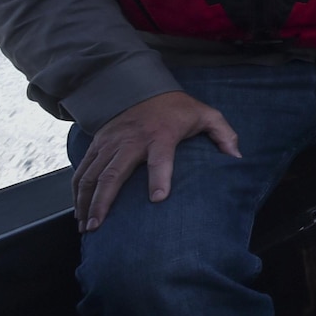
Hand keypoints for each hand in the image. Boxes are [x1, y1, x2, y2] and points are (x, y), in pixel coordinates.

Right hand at [73, 91, 241, 231]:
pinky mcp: (97, 144)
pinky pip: (83, 169)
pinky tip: (78, 210)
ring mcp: (111, 142)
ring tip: (86, 227)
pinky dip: (77, 191)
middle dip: (104, 201)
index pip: (161, 158)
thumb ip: (224, 135)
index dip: (160, 178)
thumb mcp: (206, 115)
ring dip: (86, 201)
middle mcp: (132, 140)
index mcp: (161, 134)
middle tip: (98, 225)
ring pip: (92, 174)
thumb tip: (238, 158)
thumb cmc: (177, 108)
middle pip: (113, 173)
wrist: (143, 88)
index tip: (157, 199)